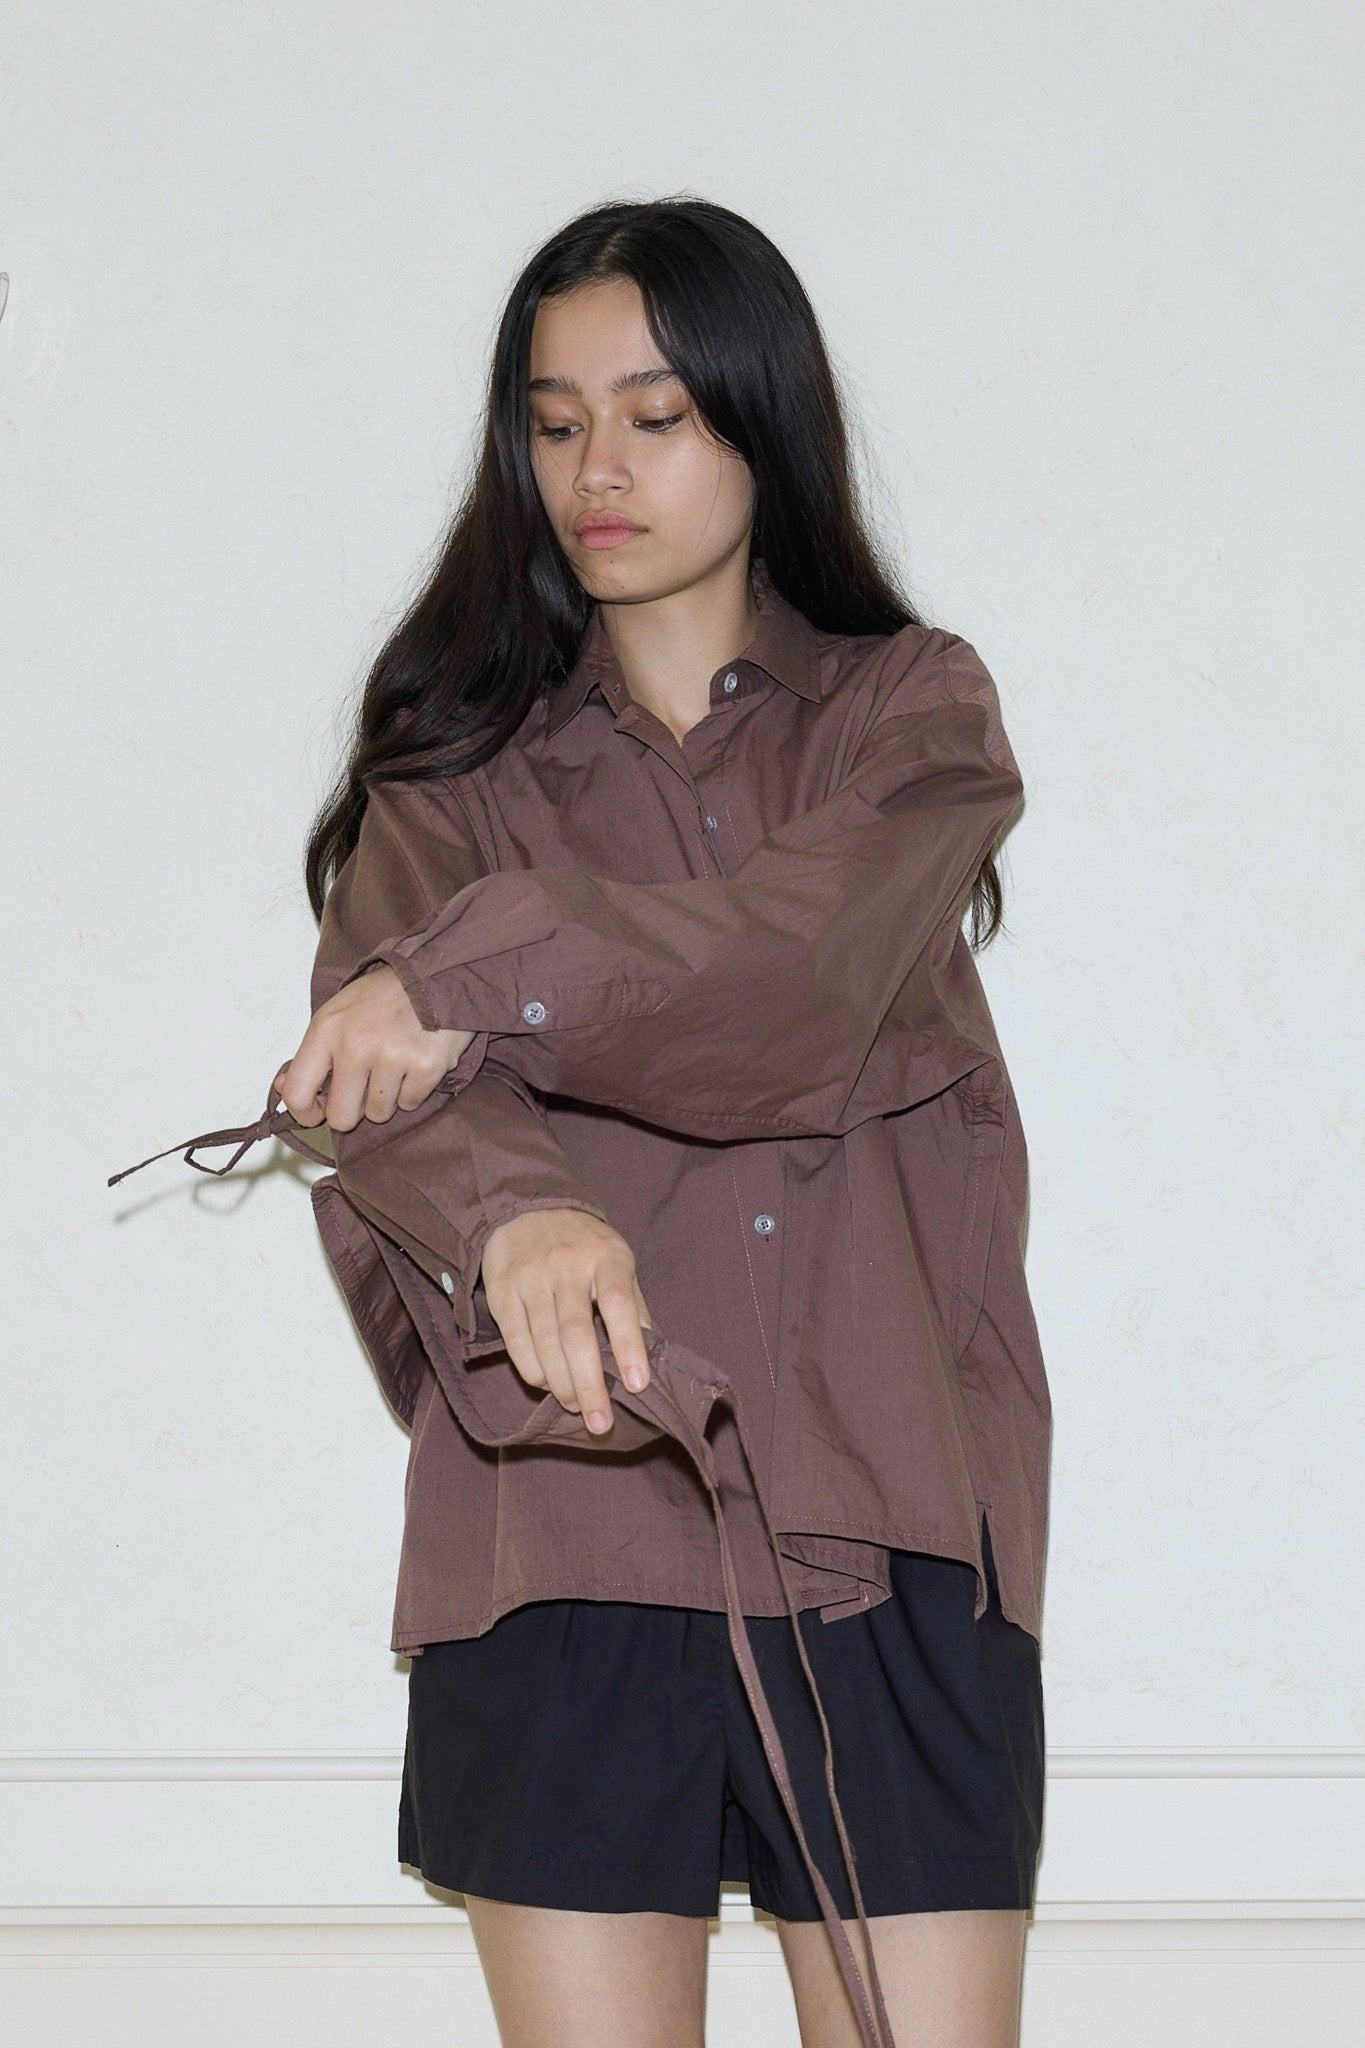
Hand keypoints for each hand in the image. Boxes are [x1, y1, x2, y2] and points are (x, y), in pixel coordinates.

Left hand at [274, 964, 476, 1130]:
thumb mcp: (336, 1013)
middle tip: (367, 1090)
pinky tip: (415, 1062)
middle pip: (342, 1116)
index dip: (306, 1113)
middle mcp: (355, 1045)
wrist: (437, 973)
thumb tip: (283, 1088)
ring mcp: (392, 1057)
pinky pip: (410, 1103)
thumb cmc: (383, 997)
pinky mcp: (425, 1066)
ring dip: (387, 1097)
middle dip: (354, 1111)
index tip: (319, 1112)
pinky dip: (413, 1090)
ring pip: (379, 1114)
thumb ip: (312, 1054)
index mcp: (326, 1030)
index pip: (297, 1093)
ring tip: (396, 1065)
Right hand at [480, 1209, 653, 1433]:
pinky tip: (546, 1385)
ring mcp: (531, 1277)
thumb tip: (650, 1354)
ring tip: (577, 1408)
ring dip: (562, 1384)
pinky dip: (532, 1370)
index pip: (619, 1304)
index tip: (637, 1386)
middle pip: (577, 1334)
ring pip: (546, 1342)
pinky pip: (516, 1340)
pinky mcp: (502, 1290)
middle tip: (600, 1423)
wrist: (526, 1208)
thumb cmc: (584, 1246)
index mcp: (606, 1257)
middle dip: (590, 1385)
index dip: (629, 1346)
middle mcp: (567, 1266)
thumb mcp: (618, 1260)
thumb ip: (633, 1305)